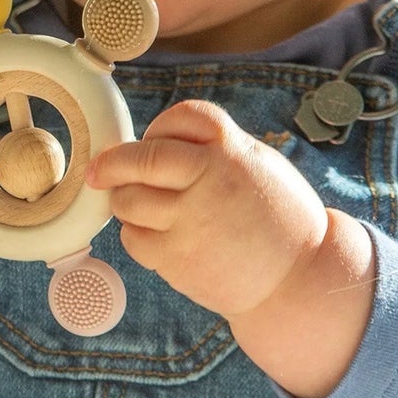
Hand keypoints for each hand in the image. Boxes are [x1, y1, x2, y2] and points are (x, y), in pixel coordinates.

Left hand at [86, 99, 327, 319]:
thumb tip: (154, 140)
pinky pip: (134, 238)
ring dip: (124, 199)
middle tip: (99, 169)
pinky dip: (136, 233)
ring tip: (138, 204)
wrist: (298, 280)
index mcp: (232, 150)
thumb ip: (214, 147)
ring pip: (128, 200)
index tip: (152, 139)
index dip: (160, 127)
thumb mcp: (259, 164)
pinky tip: (155, 233)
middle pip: (141, 158)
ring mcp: (191, 222)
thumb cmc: (277, 218)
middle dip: (112, 162)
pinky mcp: (178, 260)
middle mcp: (210, 181)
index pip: (181, 117)